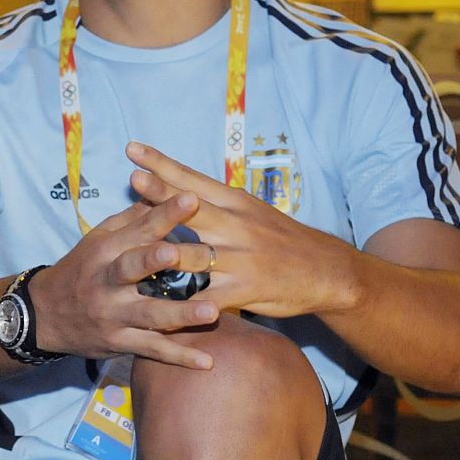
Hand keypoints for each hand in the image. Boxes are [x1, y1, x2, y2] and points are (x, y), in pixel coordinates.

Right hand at [31, 190, 220, 368]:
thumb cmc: (81, 269)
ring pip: (148, 314)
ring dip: (180, 313)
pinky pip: (152, 349)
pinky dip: (179, 357)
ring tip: (212, 311)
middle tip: (188, 252)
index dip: (164, 214)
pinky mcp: (119, 342)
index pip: (137, 228)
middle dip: (158, 260)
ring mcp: (112, 314)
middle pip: (133, 268)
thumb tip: (159, 185)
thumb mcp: (98, 239)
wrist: (44, 314)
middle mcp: (106, 281)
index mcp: (105, 250)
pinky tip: (207, 362)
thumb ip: (132, 219)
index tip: (192, 198)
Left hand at [126, 141, 354, 318]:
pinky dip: (183, 306)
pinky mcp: (245, 290)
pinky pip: (208, 298)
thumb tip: (173, 189)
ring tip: (132, 251)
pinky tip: (158, 310)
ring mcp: (241, 259)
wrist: (327, 272)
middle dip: (161, 193)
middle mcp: (236, 226)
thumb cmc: (280, 240)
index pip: (192, 178)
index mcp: (234, 203)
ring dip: (163, 254)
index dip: (162, 163)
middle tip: (133, 178)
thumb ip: (213, 203)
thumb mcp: (250, 212)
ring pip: (195, 255)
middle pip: (191, 208)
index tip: (133, 148)